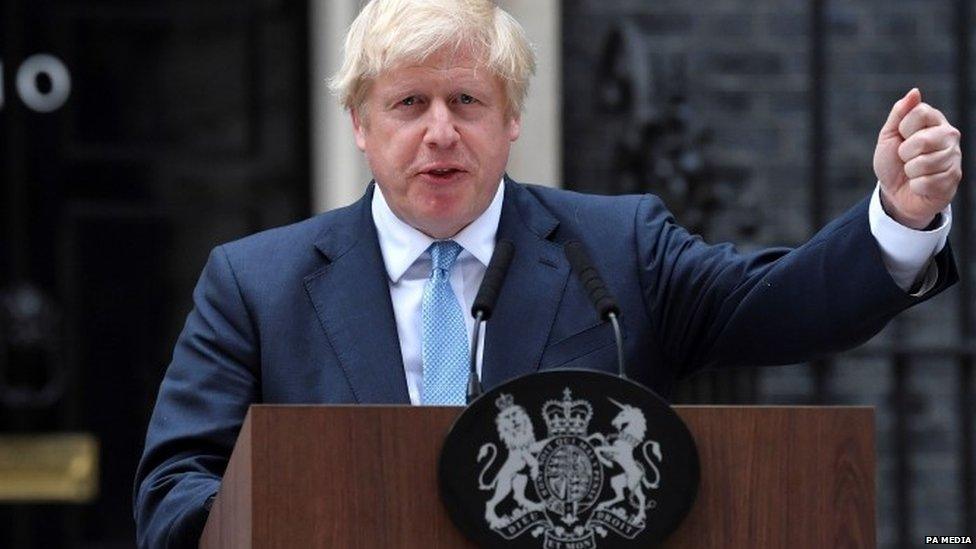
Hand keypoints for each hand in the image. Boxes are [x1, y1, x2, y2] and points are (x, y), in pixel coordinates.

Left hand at [873, 88, 961, 228]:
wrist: (895, 192)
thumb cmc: (893, 162)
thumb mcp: (889, 136)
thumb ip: (899, 113)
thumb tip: (914, 92)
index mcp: (935, 121)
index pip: (920, 112)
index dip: (903, 128)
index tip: (902, 137)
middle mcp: (950, 136)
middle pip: (923, 140)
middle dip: (905, 153)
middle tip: (906, 158)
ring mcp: (954, 157)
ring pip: (924, 163)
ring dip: (910, 171)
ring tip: (913, 171)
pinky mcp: (953, 179)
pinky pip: (926, 181)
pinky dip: (916, 185)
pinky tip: (921, 184)